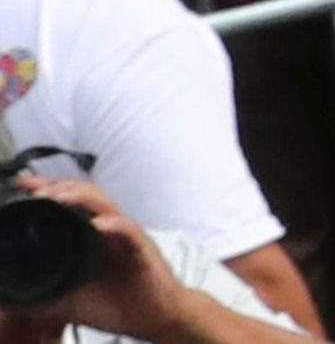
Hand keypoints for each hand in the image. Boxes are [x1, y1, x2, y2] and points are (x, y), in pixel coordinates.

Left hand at [0, 179, 200, 342]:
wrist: (153, 317)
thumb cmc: (114, 305)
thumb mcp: (67, 298)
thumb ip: (42, 290)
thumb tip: (9, 294)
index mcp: (91, 237)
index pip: (69, 204)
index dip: (48, 190)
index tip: (23, 184)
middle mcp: (108, 230)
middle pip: (86, 195)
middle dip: (60, 187)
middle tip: (35, 189)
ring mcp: (125, 237)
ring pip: (105, 206)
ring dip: (81, 198)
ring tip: (57, 197)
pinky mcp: (141, 250)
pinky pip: (128, 232)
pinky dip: (114, 226)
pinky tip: (99, 225)